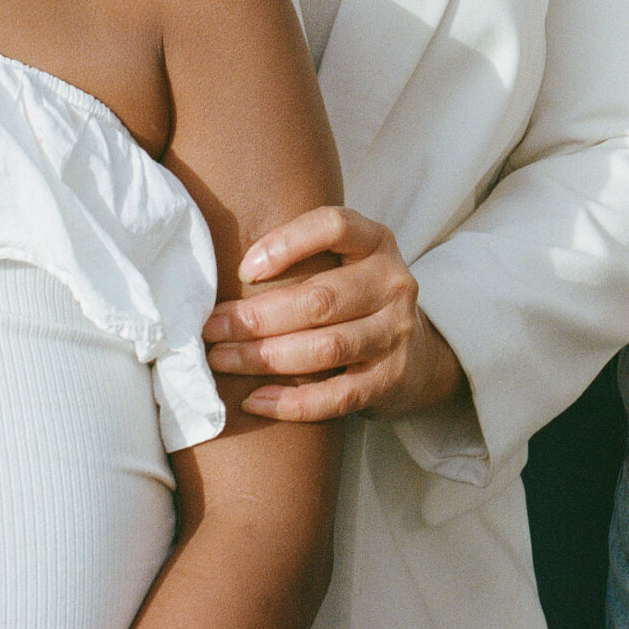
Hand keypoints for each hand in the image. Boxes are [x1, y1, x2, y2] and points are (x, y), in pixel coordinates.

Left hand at [203, 207, 464, 421]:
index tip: (244, 270)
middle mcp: (393, 283)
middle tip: (211, 328)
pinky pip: (336, 396)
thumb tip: (219, 278)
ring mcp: (397, 333)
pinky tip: (254, 399)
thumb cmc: (355, 301)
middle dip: (257, 316)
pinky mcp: (391, 379)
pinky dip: (291, 402)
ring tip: (222, 359)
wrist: (417, 355)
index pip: (334, 226)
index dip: (287, 243)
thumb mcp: (345, 264)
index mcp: (376, 242)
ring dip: (265, 357)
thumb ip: (303, 260)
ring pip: (326, 347)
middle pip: (320, 298)